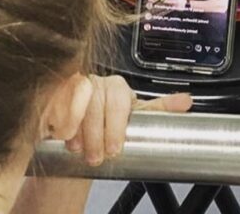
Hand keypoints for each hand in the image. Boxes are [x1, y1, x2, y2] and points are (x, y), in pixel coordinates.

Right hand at [65, 75, 191, 165]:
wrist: (84, 131)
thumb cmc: (110, 123)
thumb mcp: (136, 117)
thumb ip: (160, 109)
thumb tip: (187, 101)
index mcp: (116, 86)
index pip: (118, 99)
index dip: (116, 125)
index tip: (116, 148)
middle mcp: (94, 82)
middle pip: (95, 104)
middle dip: (96, 134)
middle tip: (97, 156)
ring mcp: (71, 87)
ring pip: (74, 102)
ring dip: (76, 130)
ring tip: (79, 149)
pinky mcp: (52, 94)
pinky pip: (53, 103)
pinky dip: (57, 120)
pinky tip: (61, 135)